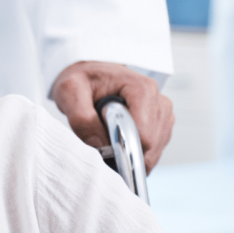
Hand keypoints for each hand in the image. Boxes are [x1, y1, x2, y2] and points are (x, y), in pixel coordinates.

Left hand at [50, 61, 173, 170]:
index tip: (102, 143)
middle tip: (102, 136)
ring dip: (128, 154)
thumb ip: (81, 118)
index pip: (143, 134)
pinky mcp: (162, 127)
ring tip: (110, 134)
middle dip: (124, 150)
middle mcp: (159, 101)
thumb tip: (100, 144)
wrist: (90, 78)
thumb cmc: (82, 81)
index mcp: (142, 88)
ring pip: (152, 152)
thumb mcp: (70, 91)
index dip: (122, 146)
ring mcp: (163, 115)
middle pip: (149, 145)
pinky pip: (153, 153)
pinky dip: (134, 154)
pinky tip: (120, 140)